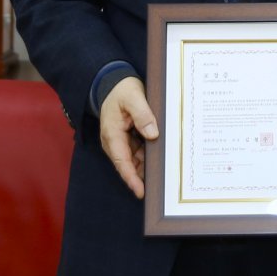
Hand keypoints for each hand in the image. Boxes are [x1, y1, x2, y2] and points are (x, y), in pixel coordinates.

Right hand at [98, 76, 158, 198]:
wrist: (113, 83)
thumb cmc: (122, 90)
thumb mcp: (133, 97)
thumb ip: (142, 114)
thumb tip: (153, 134)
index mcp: (112, 134)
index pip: (122, 162)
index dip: (131, 178)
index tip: (141, 191)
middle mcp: (114, 142)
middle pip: (129, 165)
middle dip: (142, 178)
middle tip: (160, 188)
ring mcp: (121, 141)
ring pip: (135, 160)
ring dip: (147, 168)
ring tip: (164, 178)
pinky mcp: (128, 138)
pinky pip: (138, 152)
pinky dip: (149, 157)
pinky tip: (161, 161)